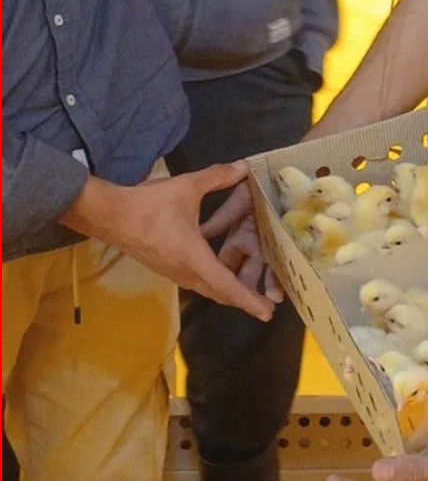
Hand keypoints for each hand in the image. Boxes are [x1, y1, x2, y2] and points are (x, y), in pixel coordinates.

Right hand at [61, 161, 275, 320]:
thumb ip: (217, 177)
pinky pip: (197, 282)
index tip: (268, 313)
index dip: (251, 300)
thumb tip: (244, 167)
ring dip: (229, 291)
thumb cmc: (148, 204)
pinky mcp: (167, 269)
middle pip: (222, 294)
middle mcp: (187, 273)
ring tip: (250, 289)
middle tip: (266, 304)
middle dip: (245, 299)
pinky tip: (222, 271)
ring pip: (209, 289)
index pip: (229, 287)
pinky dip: (214, 282)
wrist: (107, 215)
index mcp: (196, 259)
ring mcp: (175, 274)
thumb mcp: (186, 187)